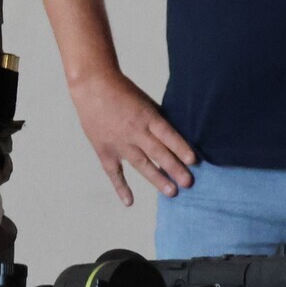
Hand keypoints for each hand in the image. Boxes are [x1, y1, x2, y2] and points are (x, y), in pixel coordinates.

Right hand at [67, 68, 197, 206]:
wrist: (92, 85)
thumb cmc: (122, 91)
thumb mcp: (145, 100)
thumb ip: (157, 119)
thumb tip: (175, 137)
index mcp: (146, 116)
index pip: (167, 134)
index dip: (181, 147)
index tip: (193, 160)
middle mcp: (134, 131)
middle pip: (157, 152)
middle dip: (174, 168)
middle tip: (188, 182)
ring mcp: (118, 142)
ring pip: (141, 164)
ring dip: (156, 178)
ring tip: (171, 192)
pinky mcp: (104, 150)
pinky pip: (113, 172)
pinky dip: (120, 187)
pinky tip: (130, 201)